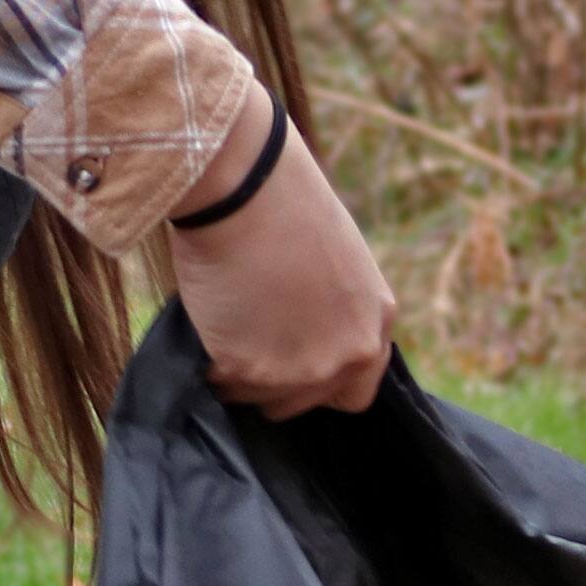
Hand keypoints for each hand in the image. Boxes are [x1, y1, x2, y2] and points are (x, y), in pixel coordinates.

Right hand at [167, 91, 397, 417]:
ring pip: (262, 399)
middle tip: (250, 334)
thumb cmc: (284, 201)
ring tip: (229, 320)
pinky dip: (210, 362)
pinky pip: (223, 385)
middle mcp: (348, 354)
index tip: (296, 360)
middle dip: (277, 379)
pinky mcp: (251, 370)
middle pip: (305, 404)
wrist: (243, 181)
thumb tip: (309, 344)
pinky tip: (210, 319)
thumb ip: (337, 312)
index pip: (357, 392)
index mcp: (375, 323)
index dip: (322, 381)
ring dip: (242, 372)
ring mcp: (301, 368)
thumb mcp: (341, 260)